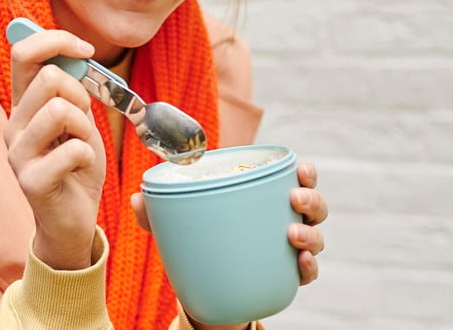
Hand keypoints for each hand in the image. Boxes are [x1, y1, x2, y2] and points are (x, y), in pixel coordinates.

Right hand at [7, 29, 106, 269]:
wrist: (72, 219)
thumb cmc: (75, 164)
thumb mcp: (78, 118)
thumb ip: (71, 88)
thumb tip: (74, 51)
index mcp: (23, 105)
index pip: (23, 52)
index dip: (56, 40)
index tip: (86, 49)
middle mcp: (13, 125)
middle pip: (48, 77)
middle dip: (80, 94)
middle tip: (82, 121)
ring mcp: (18, 154)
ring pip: (60, 110)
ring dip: (85, 127)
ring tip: (81, 146)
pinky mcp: (31, 182)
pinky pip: (73, 150)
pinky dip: (88, 156)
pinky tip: (79, 169)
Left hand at [131, 160, 328, 285]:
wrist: (208, 284)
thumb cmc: (202, 236)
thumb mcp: (179, 223)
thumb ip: (157, 211)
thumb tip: (136, 198)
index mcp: (265, 197)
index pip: (294, 179)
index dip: (305, 172)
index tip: (301, 168)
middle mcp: (285, 219)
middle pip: (313, 205)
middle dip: (310, 199)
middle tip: (294, 199)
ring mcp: (290, 249)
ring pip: (316, 237)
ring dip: (310, 234)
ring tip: (292, 235)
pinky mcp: (288, 276)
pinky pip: (308, 272)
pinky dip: (309, 268)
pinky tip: (300, 264)